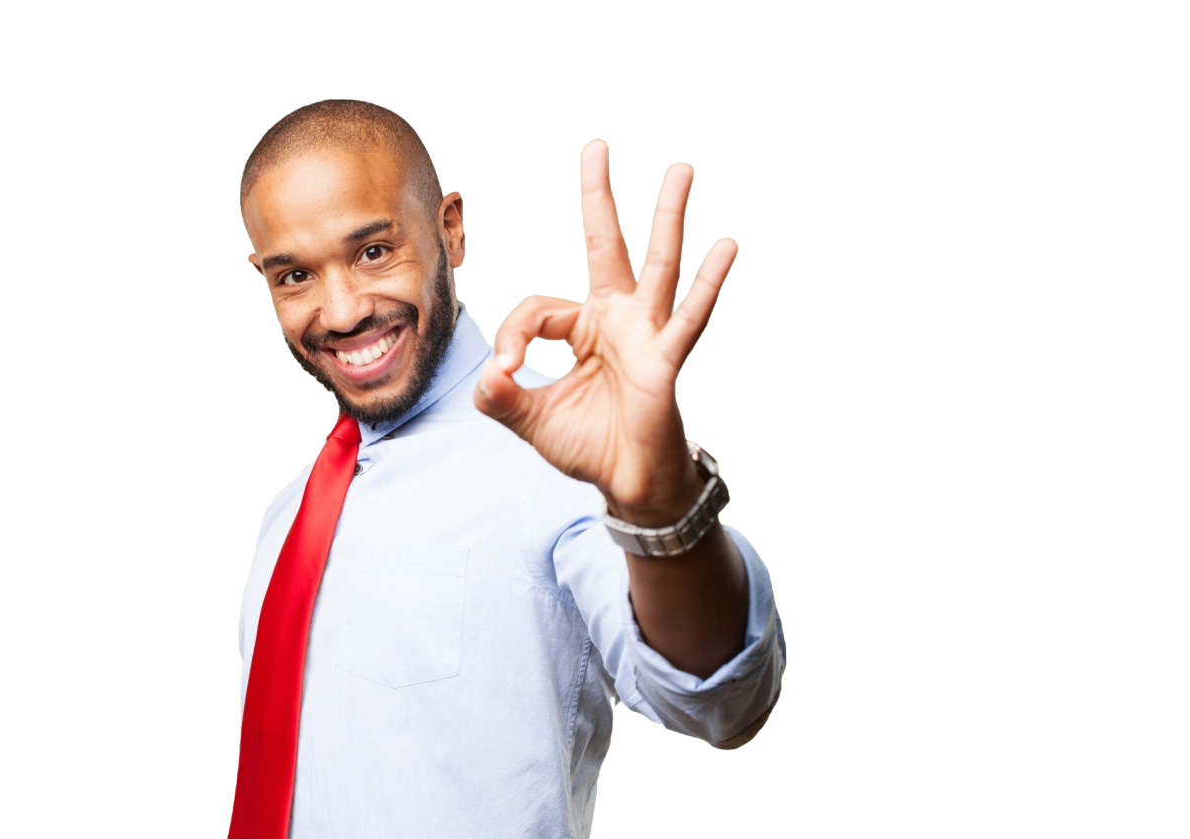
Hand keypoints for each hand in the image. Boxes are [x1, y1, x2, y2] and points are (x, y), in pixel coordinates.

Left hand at [474, 140, 737, 524]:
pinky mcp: (666, 360)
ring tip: (680, 169)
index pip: (537, 309)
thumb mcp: (530, 419)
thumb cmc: (587, 445)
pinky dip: (708, 285)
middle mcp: (616, 320)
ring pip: (657, 265)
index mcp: (583, 328)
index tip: (503, 372)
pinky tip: (727, 247)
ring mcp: (645, 335)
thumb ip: (502, 396)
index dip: (511, 336)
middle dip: (600, 197)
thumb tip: (487, 374)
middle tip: (597, 146)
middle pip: (606, 246)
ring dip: (668, 217)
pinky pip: (687, 318)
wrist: (627, 485)